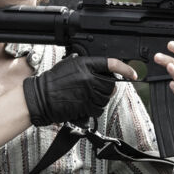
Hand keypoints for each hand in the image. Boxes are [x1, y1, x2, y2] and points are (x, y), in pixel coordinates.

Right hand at [22, 55, 136, 125]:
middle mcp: (87, 77)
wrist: (40, 97)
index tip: (133, 74)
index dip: (125, 69)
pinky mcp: (85, 105)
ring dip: (100, 100)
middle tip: (99, 90)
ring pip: (105, 98)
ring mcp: (87, 92)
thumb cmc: (52, 82)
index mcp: (84, 64)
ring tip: (88, 98)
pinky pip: (98, 109)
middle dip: (108, 89)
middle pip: (111, 85)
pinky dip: (95, 109)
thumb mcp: (68, 65)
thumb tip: (101, 70)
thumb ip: (84, 65)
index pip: (110, 64)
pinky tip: (86, 106)